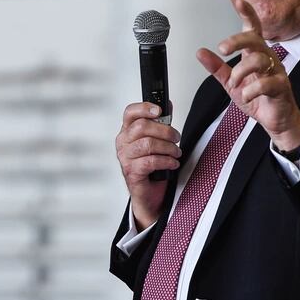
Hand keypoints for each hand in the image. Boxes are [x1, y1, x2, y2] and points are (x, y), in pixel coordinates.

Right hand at [115, 102, 181, 227]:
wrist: (150, 194)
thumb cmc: (151, 167)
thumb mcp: (157, 141)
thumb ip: (160, 124)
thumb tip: (167, 105)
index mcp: (127, 132)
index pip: (130, 113)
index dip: (144, 108)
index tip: (159, 111)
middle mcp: (123, 143)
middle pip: (142, 126)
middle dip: (165, 131)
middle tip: (176, 138)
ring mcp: (125, 158)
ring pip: (148, 144)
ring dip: (168, 147)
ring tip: (176, 153)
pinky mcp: (131, 171)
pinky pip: (150, 161)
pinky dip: (166, 161)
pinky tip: (173, 163)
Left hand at [196, 0, 299, 150]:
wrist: (275, 119)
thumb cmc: (258, 98)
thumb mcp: (231, 83)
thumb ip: (217, 68)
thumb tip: (200, 52)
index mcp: (255, 54)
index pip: (253, 29)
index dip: (247, 13)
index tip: (240, 0)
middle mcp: (267, 58)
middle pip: (255, 40)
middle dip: (237, 41)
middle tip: (222, 49)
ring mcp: (276, 71)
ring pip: (259, 60)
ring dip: (241, 72)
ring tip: (235, 84)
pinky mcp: (281, 87)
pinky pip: (267, 83)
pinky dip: (251, 90)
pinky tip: (246, 96)